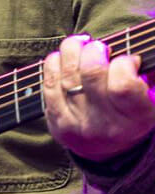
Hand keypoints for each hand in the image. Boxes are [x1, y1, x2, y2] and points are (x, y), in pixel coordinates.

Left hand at [43, 35, 154, 161]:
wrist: (107, 149)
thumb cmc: (132, 113)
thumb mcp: (151, 99)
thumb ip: (148, 76)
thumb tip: (136, 54)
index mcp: (137, 117)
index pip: (123, 84)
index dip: (124, 63)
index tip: (127, 59)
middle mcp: (106, 123)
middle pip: (91, 73)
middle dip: (94, 50)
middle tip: (99, 47)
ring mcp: (79, 123)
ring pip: (68, 74)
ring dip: (72, 49)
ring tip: (81, 43)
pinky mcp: (57, 121)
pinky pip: (49, 83)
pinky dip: (54, 62)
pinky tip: (63, 57)